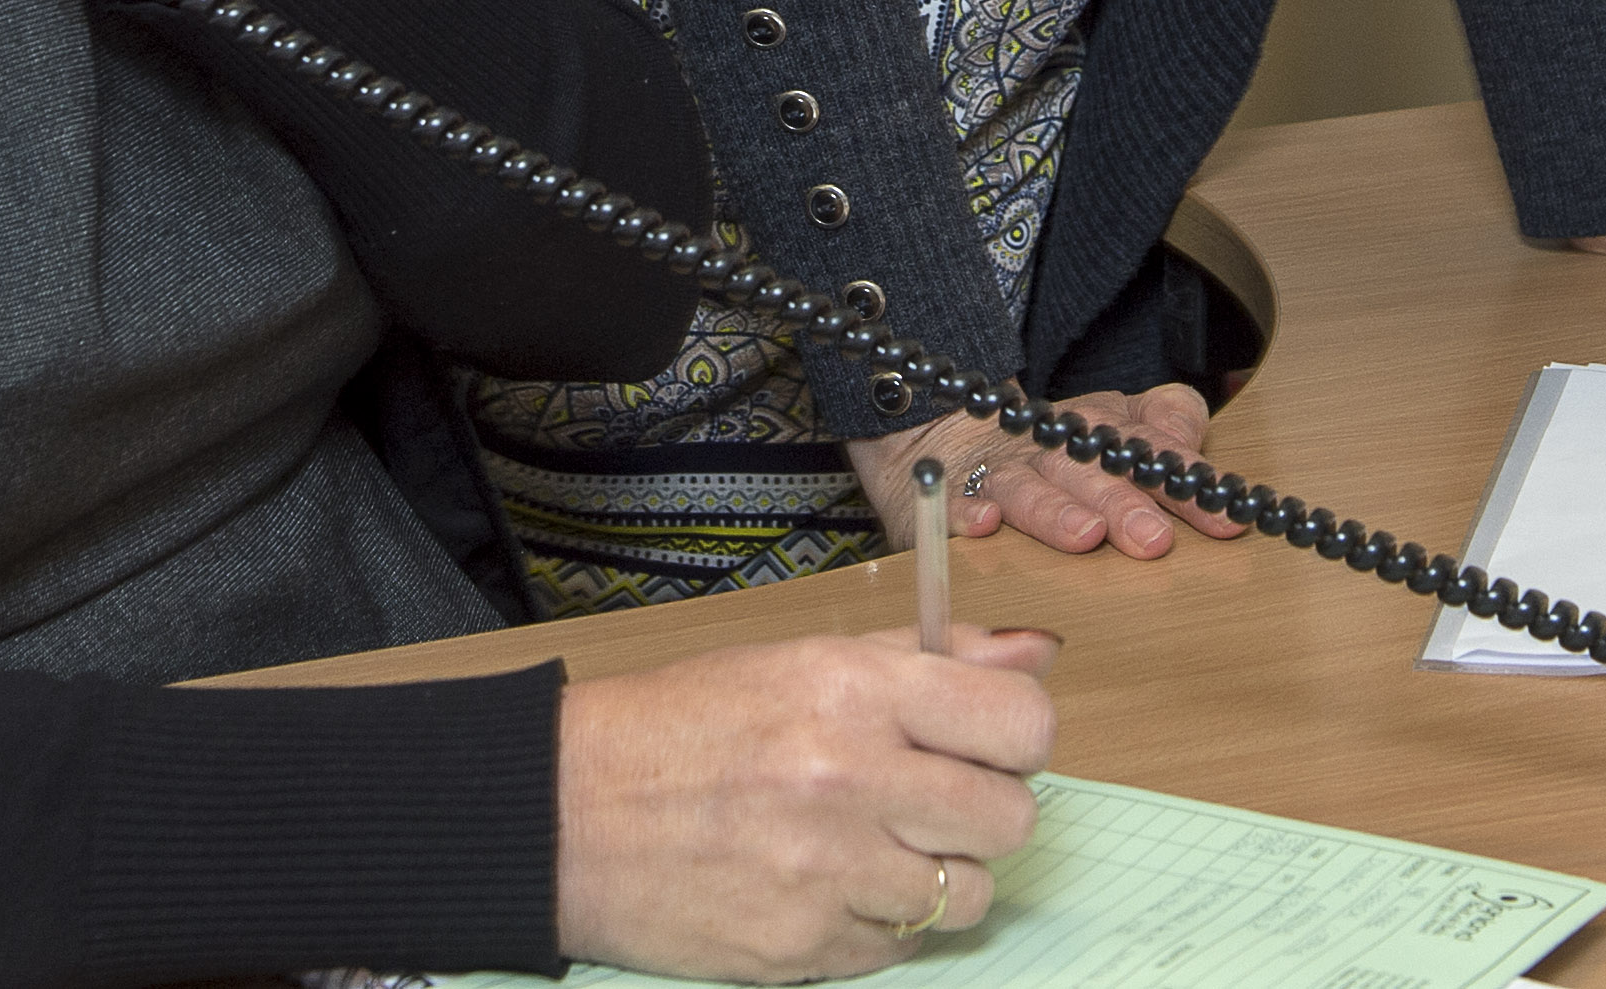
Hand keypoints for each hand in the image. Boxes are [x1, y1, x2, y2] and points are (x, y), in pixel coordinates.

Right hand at [555, 629, 1055, 978]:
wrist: (568, 812)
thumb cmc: (685, 725)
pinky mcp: (802, 949)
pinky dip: (882, 921)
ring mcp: (828, 875)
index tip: (993, 743)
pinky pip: (902, 946)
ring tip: (877, 845)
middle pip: (1010, 820)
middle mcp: (850, 780)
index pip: (1021, 724)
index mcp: (854, 691)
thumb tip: (1037, 656)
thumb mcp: (804, 659)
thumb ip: (931, 658)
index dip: (1019, 737)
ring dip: (937, 873)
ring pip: (967, 895)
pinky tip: (832, 884)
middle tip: (934, 798)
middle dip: (985, 810)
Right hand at [851, 387, 1243, 560]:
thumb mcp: (1117, 425)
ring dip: (1056, 511)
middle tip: (1153, 539)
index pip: (1149, 450)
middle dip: (1122, 501)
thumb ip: (1165, 427)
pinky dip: (966, 513)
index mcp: (1100, 428)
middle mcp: (1053, 447)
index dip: (1186, 482)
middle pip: (1088, 470)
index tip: (1224, 519)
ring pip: (1027, 487)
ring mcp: (1001, 471)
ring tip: (1085, 536)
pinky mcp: (954, 495)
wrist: (953, 435)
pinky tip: (984, 526)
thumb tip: (1201, 456)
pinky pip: (954, 503)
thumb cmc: (1056, 448)